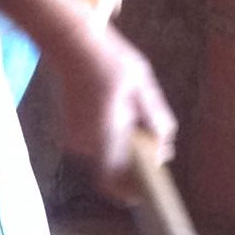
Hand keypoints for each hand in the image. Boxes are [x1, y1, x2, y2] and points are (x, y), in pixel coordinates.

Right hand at [0, 0, 176, 196]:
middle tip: (156, 141)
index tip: (146, 190)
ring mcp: (75, 136)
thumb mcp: (142, 85)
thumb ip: (155, 118)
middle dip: (135, 161)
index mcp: (103, 134)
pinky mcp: (71, 128)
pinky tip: (120, 113)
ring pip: (106, 153)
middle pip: (113, 167)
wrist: (69, 42)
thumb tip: (165, 145)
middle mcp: (85, 141)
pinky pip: (96, 142)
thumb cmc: (108, 59)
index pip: (112, 181)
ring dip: (124, 146)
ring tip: (138, 120)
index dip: (128, 191)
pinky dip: (111, 136)